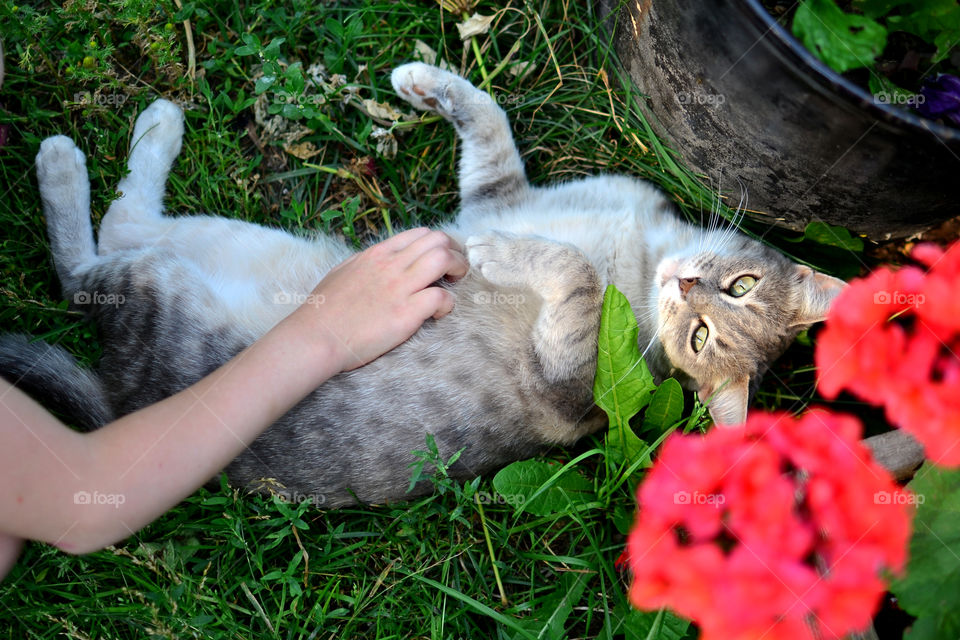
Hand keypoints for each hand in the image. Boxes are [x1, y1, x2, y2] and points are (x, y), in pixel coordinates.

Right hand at [288, 228, 467, 371]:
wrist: (315, 337)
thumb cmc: (323, 310)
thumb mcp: (341, 272)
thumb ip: (364, 262)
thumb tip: (378, 259)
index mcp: (376, 254)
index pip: (419, 234)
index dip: (438, 244)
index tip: (442, 258)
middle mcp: (390, 265)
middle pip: (438, 241)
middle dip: (455, 252)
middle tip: (457, 270)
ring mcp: (399, 288)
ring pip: (443, 259)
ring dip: (458, 270)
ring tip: (455, 284)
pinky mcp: (406, 314)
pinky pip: (441, 297)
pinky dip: (448, 304)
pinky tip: (439, 313)